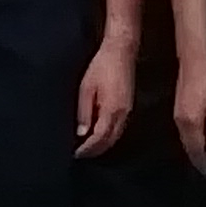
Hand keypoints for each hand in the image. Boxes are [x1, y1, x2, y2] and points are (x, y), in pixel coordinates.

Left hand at [75, 34, 137, 159]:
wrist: (121, 51)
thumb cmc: (101, 66)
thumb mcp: (86, 88)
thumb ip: (84, 112)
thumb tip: (81, 133)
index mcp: (111, 110)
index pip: (99, 138)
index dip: (87, 148)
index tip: (76, 154)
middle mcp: (123, 113)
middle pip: (110, 141)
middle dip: (95, 151)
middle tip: (81, 155)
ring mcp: (128, 110)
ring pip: (116, 136)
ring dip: (103, 145)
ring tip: (88, 149)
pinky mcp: (129, 106)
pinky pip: (120, 128)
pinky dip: (109, 136)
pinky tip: (100, 135)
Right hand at [176, 55, 205, 174]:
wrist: (194, 61)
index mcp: (192, 122)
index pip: (196, 150)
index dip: (202, 163)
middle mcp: (181, 122)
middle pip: (188, 147)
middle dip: (196, 159)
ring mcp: (176, 117)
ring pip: (184, 140)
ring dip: (192, 149)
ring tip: (202, 159)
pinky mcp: (177, 111)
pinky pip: (182, 132)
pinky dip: (189, 139)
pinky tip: (196, 141)